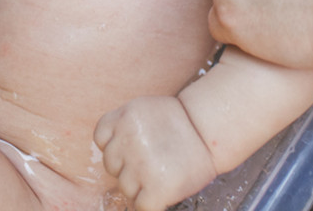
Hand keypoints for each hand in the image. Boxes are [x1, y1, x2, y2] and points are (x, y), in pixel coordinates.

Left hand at [94, 96, 217, 210]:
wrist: (211, 130)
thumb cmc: (181, 123)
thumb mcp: (145, 110)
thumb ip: (124, 126)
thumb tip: (110, 150)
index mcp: (125, 116)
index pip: (101, 138)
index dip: (115, 145)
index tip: (131, 147)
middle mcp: (129, 139)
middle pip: (110, 164)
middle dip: (127, 166)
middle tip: (151, 161)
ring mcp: (141, 164)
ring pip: (124, 187)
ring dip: (140, 186)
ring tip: (161, 173)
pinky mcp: (156, 187)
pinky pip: (140, 206)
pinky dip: (149, 203)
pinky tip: (161, 192)